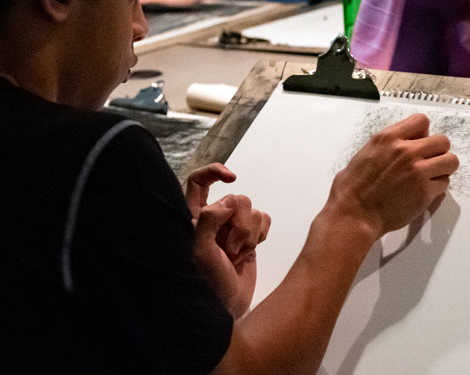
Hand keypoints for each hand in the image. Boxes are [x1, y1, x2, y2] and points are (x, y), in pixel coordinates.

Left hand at [186, 164, 270, 318]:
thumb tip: (229, 199)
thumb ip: (210, 220)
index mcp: (193, 217)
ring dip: (249, 234)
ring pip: (252, 209)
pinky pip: (264, 219)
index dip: (214, 172)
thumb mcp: (200, 252)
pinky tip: (250, 251)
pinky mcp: (250, 237)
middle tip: (229, 248)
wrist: (226, 310)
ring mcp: (232, 228)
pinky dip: (261, 234)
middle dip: (239, 223)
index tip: (231, 178)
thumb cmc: (206, 283)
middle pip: (236, 198)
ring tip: (237, 254)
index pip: (199, 181)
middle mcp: (213, 219)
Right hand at [328, 114, 457, 238]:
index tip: (420, 142)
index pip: (421, 121)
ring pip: (451, 161)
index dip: (424, 133)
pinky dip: (437, 187)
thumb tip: (405, 142)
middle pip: (442, 141)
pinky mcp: (425, 192)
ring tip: (431, 175)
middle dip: (438, 151)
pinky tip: (424, 190)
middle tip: (429, 161)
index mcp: (388, 138)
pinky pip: (444, 183)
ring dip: (443, 168)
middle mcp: (406, 151)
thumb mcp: (366, 152)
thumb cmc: (353, 187)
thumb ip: (389, 144)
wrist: (354, 213)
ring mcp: (417, 171)